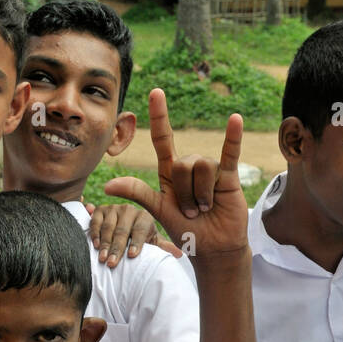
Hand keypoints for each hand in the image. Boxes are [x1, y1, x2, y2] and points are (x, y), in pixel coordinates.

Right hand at [85, 201, 181, 265]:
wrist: (124, 229)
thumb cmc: (140, 239)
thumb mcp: (152, 242)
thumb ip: (162, 247)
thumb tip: (180, 254)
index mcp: (144, 217)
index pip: (140, 229)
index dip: (137, 242)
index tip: (133, 255)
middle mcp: (129, 210)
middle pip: (122, 230)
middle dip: (117, 248)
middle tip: (113, 263)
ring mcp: (114, 208)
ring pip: (108, 227)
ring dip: (105, 244)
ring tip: (103, 258)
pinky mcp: (100, 210)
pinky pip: (95, 221)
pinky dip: (94, 233)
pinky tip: (95, 245)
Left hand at [104, 88, 247, 262]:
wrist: (213, 249)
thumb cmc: (186, 231)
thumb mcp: (158, 211)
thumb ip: (137, 194)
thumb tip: (107, 185)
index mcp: (169, 173)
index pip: (163, 139)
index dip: (159, 116)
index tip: (155, 92)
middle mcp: (189, 167)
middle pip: (181, 163)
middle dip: (184, 193)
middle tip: (191, 212)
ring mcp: (210, 170)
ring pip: (201, 167)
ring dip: (201, 194)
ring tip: (205, 209)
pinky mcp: (229, 175)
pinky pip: (230, 152)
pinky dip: (233, 137)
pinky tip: (236, 119)